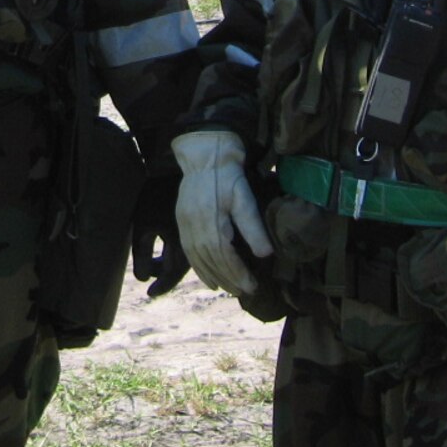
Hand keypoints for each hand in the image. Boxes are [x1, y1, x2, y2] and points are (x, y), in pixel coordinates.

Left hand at [131, 172, 189, 296]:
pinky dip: (174, 253)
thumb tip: (141, 279)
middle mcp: (193, 239)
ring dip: (168, 265)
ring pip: (184, 257)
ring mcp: (196, 230)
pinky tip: (163, 253)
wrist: (176, 165)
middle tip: (151, 284)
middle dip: (164, 277)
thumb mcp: (143, 222)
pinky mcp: (195, 222)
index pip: (173, 274)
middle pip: (180, 268)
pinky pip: (187, 245)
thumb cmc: (156, 192)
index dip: (162, 286)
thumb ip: (141, 251)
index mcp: (183, 241)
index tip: (150, 293)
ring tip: (153, 268)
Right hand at [171, 131, 272, 296]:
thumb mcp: (244, 198)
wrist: (204, 156)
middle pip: (211, 261)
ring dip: (212, 276)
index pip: (225, 257)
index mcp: (212, 222)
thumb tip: (265, 254)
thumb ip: (253, 227)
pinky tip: (207, 277)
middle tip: (243, 291)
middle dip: (228, 279)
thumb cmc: (228, 176)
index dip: (238, 274)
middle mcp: (195, 227)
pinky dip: (197, 267)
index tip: (252, 286)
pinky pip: (188, 251)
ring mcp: (186, 225)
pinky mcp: (181, 221)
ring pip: (198, 259)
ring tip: (226, 288)